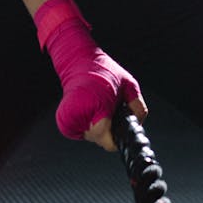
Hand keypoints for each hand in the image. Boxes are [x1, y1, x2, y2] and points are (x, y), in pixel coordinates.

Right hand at [34, 0, 147, 151]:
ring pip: (91, 135)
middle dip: (109, 127)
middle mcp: (79, 118)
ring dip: (98, 125)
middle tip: (109, 108)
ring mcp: (68, 122)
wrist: (78, 61)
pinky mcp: (64, 122)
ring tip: (99, 105)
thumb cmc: (102, 69)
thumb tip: (138, 123)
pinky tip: (91, 108)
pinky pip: (82, 131)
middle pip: (101, 139)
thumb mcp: (129, 84)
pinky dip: (88, 123)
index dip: (117, 137)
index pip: (108, 142)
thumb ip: (138, 106)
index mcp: (96, 107)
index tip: (121, 127)